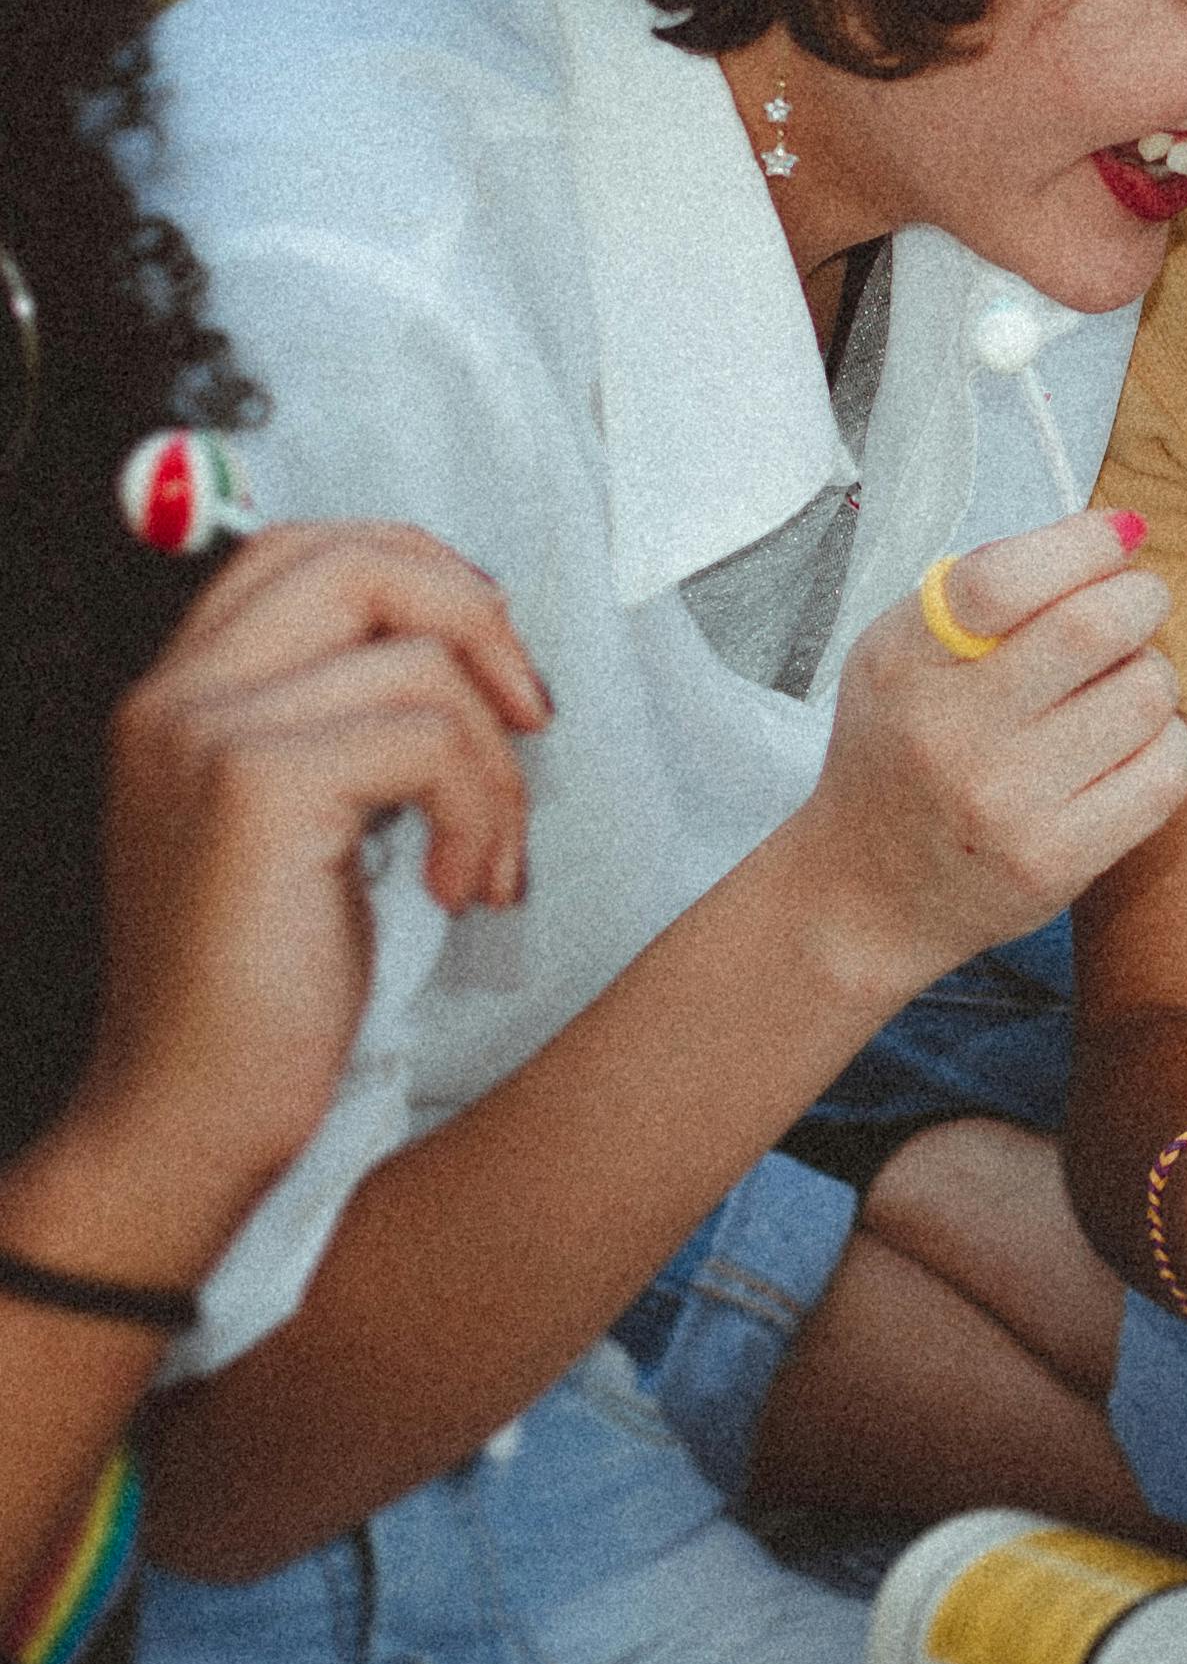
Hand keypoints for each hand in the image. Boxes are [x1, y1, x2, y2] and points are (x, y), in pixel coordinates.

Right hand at [75, 522, 547, 1215]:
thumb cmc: (264, 988)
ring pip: (424, 663)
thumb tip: (480, 648)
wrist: (187, 1116)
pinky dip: (482, 814)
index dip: (424, 575)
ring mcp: (206, 732)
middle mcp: (176, 694)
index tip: (493, 663)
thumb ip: (347, 723)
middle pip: (363, 561)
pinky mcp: (257, 787)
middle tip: (531, 720)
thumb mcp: (305, 827)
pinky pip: (432, 741)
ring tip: (487, 862)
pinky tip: (462, 889)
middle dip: (480, 625)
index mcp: (181, 693)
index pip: (307, 548)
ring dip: (497, 767)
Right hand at [792, 514, 1186, 1001]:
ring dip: (1153, 673)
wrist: (870, 893)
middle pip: (1093, 628)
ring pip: (1145, 696)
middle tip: (1137, 604)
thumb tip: (1115, 536)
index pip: (1003, 580)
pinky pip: (1165, 771)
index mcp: (905, 665)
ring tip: (1120, 684)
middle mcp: (951, 736)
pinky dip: (1164, 741)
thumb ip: (984, 591)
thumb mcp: (901, 654)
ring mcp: (1008, 806)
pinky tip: (1128, 745)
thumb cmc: (902, 750)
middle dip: (1140, 598)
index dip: (1083, 543)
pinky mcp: (1059, 862)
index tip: (1121, 534)